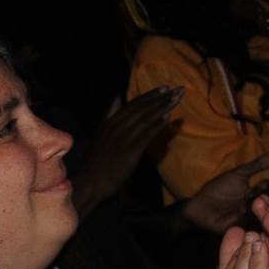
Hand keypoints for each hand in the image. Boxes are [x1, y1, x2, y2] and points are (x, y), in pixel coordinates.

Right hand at [73, 87, 182, 214]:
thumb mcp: (100, 132)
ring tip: (178, 99)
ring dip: (163, 107)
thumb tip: (117, 97)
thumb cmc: (96, 160)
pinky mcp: (130, 150)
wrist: (90, 181)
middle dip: (162, 97)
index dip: (151, 95)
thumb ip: (110, 114)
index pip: (133, 104)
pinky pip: (146, 134)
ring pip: (146, 118)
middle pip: (143, 108)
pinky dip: (157, 125)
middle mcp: (117, 126)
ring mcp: (123, 138)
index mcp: (110, 122)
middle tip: (178, 89)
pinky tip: (168, 117)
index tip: (165, 87)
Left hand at [179, 150, 268, 234]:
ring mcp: (248, 220)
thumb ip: (259, 165)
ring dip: (264, 212)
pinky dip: (254, 222)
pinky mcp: (240, 229)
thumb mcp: (240, 175)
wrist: (198, 204)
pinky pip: (251, 227)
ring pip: (263, 219)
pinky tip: (254, 217)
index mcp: (258, 197)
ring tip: (260, 204)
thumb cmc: (218, 188)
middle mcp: (256, 210)